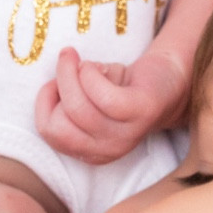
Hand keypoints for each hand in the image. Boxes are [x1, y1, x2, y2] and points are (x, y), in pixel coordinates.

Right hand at [35, 45, 187, 164]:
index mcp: (91, 151)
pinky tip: (98, 66)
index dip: (45, 103)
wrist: (168, 79)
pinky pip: (104, 97)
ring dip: (72, 74)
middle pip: (60, 125)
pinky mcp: (140, 112)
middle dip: (58, 87)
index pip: (50, 133)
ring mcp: (126, 135)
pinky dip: (92, 74)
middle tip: (67, 63)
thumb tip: (53, 85)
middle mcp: (108, 150)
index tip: (54, 83)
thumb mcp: (87, 98)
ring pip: (79, 109)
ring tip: (81, 61)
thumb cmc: (121, 87)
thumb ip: (66, 98)